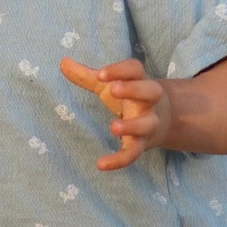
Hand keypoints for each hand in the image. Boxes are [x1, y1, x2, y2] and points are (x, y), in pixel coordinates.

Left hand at [59, 55, 171, 170]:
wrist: (163, 120)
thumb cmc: (129, 97)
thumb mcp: (110, 84)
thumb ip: (86, 75)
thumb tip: (62, 62)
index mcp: (139, 81)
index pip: (135, 70)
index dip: (120, 70)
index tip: (101, 74)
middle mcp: (148, 101)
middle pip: (150, 91)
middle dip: (133, 89)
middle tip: (114, 89)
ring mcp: (148, 123)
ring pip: (147, 124)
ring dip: (132, 126)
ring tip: (114, 127)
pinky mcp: (142, 144)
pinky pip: (134, 153)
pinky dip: (119, 160)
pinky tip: (101, 165)